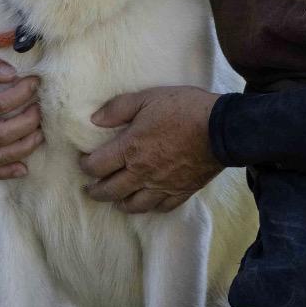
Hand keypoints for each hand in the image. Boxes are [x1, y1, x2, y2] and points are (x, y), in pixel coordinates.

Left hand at [78, 86, 223, 213]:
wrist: (222, 128)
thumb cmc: (184, 109)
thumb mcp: (148, 98)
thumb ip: (119, 108)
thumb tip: (95, 119)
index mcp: (130, 149)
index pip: (97, 166)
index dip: (85, 165)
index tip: (83, 161)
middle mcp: (142, 173)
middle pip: (110, 191)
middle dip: (96, 191)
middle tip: (90, 188)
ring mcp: (162, 186)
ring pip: (133, 205)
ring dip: (120, 203)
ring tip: (115, 199)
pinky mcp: (181, 192)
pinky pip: (160, 208)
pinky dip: (150, 208)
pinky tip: (147, 203)